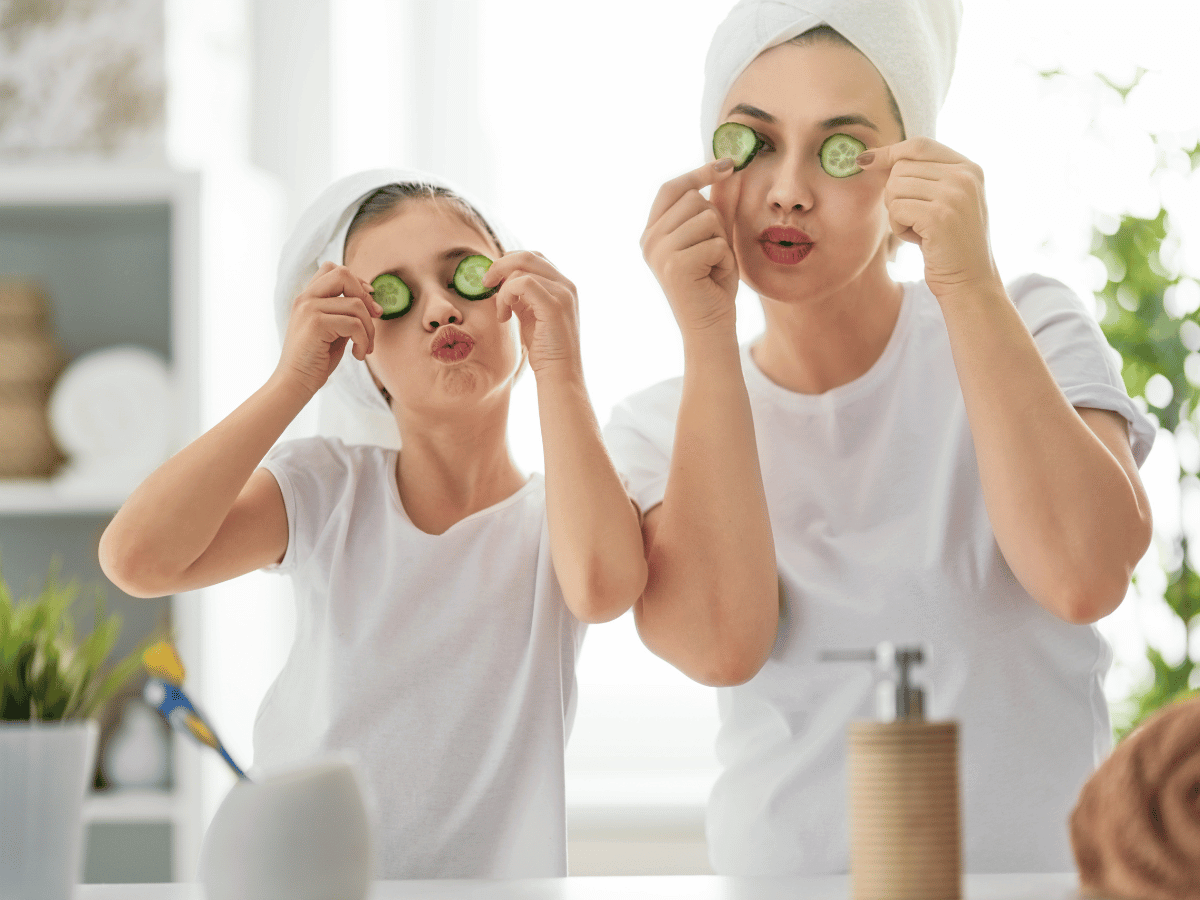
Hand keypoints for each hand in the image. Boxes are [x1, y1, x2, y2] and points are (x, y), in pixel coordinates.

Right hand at [277, 261, 381, 395]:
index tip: (370, 303)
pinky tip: (358, 355)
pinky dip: (363, 341)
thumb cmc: (316, 360)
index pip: (332, 269)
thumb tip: (371, 304)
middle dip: (366, 297)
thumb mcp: (333, 330)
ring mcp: (309, 308)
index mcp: (307, 297)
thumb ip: (344, 313)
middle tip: (375, 318)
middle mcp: (306, 298)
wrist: (295, 383)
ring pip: (356, 304)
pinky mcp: (316, 324)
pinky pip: (354, 324)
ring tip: (365, 347)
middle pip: (344, 274)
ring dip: (369, 329)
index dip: (356, 281)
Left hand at [482, 251, 581, 378]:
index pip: (534, 257)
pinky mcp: (554, 305)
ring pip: (522, 269)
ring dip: (502, 289)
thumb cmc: (544, 349)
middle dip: (500, 266)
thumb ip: (521, 296)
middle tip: (485, 284)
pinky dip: (506, 295)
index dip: (509, 263)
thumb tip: (500, 281)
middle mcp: (567, 285)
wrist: (559, 374)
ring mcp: (563, 293)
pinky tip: (505, 315)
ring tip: (502, 312)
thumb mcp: (530, 315)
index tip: (493, 281)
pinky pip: (522, 283)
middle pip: (527, 255)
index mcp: (563, 285)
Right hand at [641, 158, 739, 338]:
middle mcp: (649, 240)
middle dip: (715, 223)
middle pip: (694, 199)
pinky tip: (714, 277)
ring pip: (707, 218)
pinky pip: (714, 242)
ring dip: (721, 242)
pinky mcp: (674, 265)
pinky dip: (724, 259)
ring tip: (713, 266)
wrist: (710, 329)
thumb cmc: (712, 286)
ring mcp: (658, 252)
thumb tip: (728, 169)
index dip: (699, 173)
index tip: (729, 163)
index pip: (672, 188)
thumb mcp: (716, 238)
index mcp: (652, 232)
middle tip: (713, 254)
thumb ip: (719, 206)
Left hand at [858, 138, 1001, 301]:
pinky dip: (899, 228)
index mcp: (969, 168)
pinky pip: (896, 210)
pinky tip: (918, 240)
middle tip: (914, 219)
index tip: (864, 161)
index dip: (888, 151)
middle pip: (901, 168)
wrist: (970, 282)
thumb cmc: (949, 245)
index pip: (919, 145)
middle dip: (895, 195)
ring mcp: (954, 194)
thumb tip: (873, 158)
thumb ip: (923, 177)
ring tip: (919, 231)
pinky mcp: (939, 216)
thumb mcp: (945, 201)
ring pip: (894, 188)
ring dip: (897, 213)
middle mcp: (965, 176)